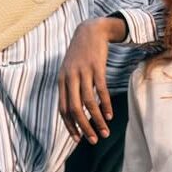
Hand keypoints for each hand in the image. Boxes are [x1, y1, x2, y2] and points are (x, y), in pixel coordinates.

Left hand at [58, 16, 124, 143]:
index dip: (70, 126)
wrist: (90, 30)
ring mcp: (83, 72)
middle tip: (92, 140)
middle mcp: (70, 78)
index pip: (63, 109)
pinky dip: (105, 105)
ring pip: (88, 102)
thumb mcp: (70, 70)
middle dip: (83, 127)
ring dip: (97, 120)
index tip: (78, 139)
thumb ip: (71, 88)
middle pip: (74, 109)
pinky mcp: (96, 67)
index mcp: (62, 81)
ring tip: (104, 132)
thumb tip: (76, 111)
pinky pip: (101, 90)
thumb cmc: (80, 54)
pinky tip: (109, 116)